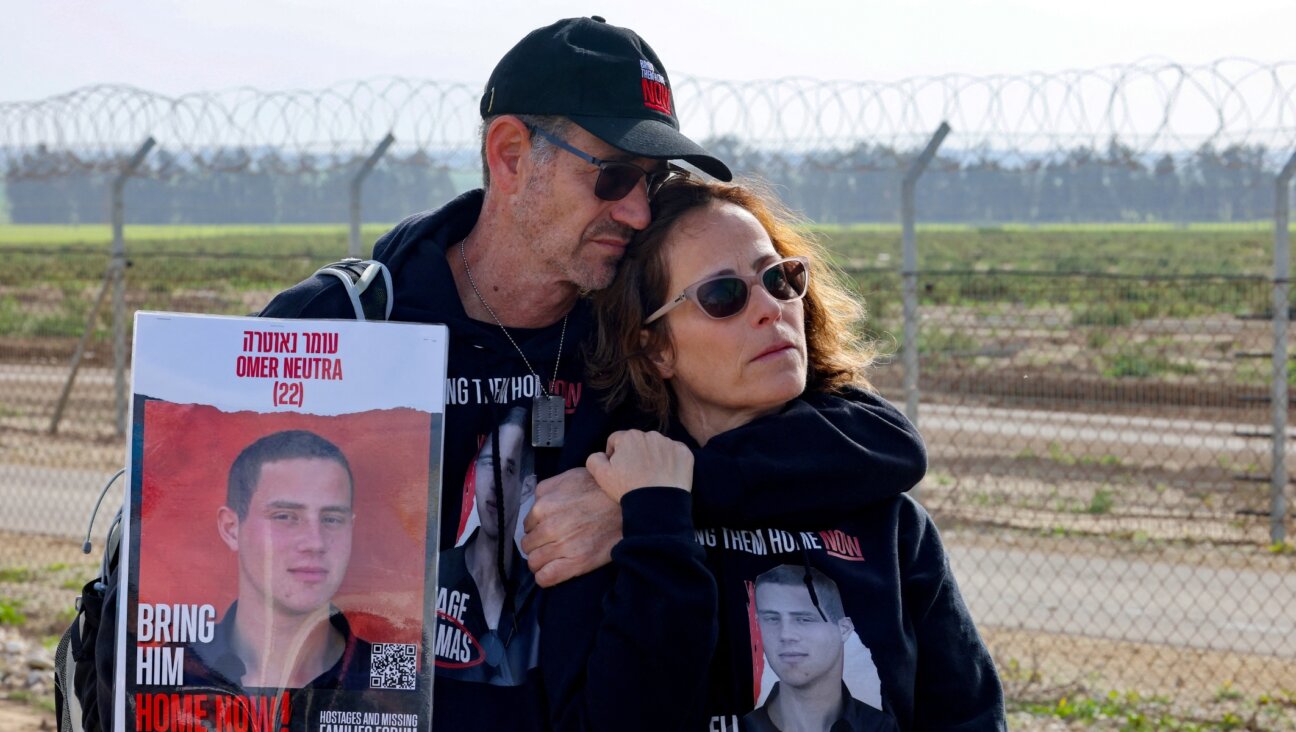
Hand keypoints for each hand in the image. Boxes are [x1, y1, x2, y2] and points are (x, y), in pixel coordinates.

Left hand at [521, 467, 620, 586]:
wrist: (629, 503)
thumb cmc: (600, 488)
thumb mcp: (568, 478)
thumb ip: (546, 489)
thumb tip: (537, 504)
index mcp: (543, 505)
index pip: (527, 527)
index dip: (537, 529)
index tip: (549, 530)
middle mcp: (548, 526)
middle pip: (528, 545)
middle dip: (538, 545)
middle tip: (554, 543)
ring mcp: (562, 546)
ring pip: (534, 562)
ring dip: (541, 561)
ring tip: (556, 558)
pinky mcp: (576, 563)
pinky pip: (545, 578)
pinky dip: (545, 577)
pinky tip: (554, 571)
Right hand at [585, 430, 693, 502]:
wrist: (657, 504)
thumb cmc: (628, 488)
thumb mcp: (601, 476)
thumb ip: (594, 459)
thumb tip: (600, 454)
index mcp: (629, 437)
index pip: (617, 440)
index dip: (614, 454)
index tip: (619, 470)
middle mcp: (650, 435)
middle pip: (638, 442)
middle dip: (635, 454)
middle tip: (636, 475)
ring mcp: (670, 443)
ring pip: (658, 447)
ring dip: (654, 457)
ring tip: (652, 477)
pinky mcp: (685, 453)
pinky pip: (675, 454)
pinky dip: (671, 462)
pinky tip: (666, 477)